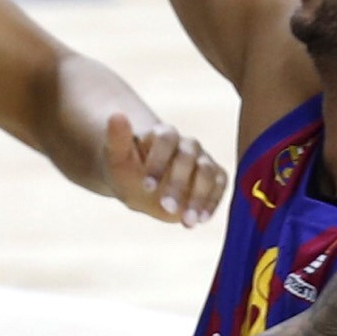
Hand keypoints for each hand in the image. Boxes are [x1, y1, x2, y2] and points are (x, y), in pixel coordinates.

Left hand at [101, 113, 226, 228]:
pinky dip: (212, 203)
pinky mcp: (216, 177)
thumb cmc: (127, 170)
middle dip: (178, 184)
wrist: (140, 188)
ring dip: (199, 197)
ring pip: (208, 173)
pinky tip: (200, 220)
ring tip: (187, 221)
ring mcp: (203, 160)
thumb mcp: (116, 158)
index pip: (166, 138)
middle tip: (166, 208)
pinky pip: (220, 186)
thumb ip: (117, 138)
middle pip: (188, 157)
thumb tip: (116, 114)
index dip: (158, 161)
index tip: (147, 186)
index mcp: (162, 134)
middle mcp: (186, 144)